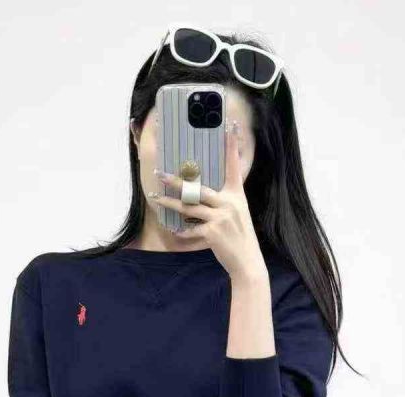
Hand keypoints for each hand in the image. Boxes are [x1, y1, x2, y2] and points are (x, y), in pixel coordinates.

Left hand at [150, 120, 267, 283]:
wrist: (247, 261)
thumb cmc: (239, 237)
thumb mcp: (237, 214)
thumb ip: (222, 202)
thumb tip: (201, 194)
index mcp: (236, 195)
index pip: (233, 166)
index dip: (231, 146)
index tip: (229, 127)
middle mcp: (229, 203)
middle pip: (197, 188)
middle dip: (176, 181)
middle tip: (159, 174)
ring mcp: (220, 217)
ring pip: (189, 207)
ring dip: (170, 203)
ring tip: (156, 199)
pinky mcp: (213, 232)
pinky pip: (191, 230)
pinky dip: (182, 231)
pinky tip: (174, 230)